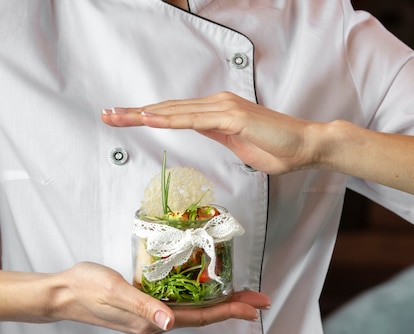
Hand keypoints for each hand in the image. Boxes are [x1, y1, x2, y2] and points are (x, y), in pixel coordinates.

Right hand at [48, 262, 269, 333]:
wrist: (63, 292)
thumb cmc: (86, 288)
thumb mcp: (115, 291)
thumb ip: (143, 306)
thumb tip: (169, 323)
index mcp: (152, 321)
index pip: (200, 317)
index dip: (229, 311)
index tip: (254, 307)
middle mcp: (155, 322)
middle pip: (202, 316)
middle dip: (232, 307)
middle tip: (258, 299)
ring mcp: (150, 316)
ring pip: (193, 310)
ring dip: (218, 302)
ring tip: (240, 294)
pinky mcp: (144, 306)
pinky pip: (179, 304)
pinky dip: (198, 297)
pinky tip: (202, 289)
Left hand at [102, 91, 323, 174]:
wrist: (306, 146)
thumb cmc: (276, 148)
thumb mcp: (238, 144)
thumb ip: (218, 134)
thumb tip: (201, 130)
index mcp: (217, 111)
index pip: (175, 112)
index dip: (148, 115)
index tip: (124, 118)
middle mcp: (217, 104)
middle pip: (168, 108)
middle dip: (135, 112)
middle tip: (107, 114)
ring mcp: (224, 107)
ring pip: (175, 110)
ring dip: (143, 113)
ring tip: (116, 116)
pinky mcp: (232, 116)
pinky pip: (193, 118)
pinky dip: (168, 118)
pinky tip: (148, 118)